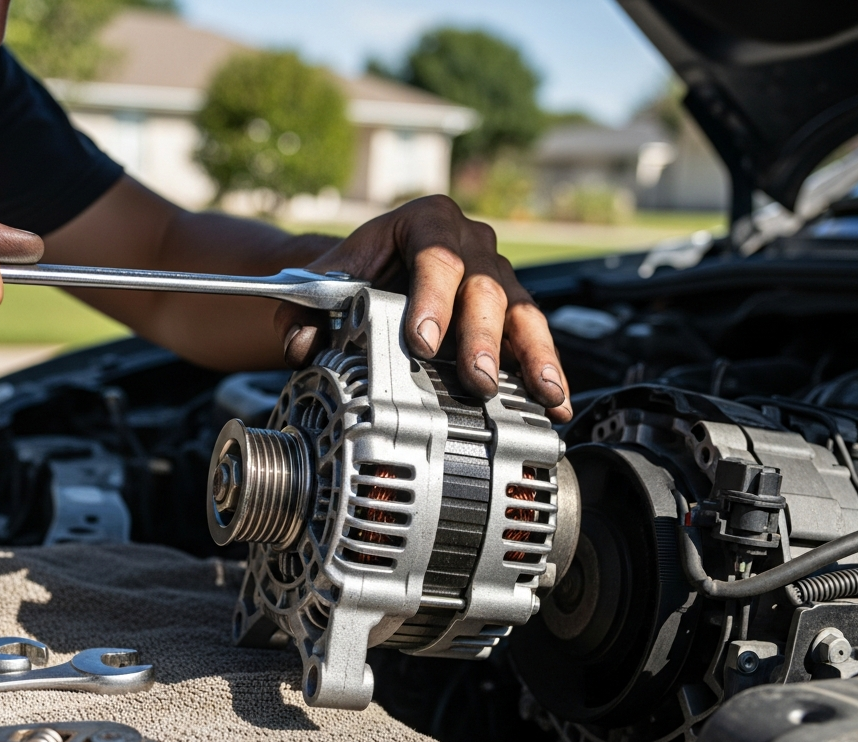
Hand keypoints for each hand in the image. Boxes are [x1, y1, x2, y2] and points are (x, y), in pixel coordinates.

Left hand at [275, 195, 571, 421]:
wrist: (366, 276)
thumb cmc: (350, 274)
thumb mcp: (321, 286)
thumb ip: (303, 312)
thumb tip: (300, 344)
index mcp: (426, 221)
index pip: (434, 255)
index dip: (432, 298)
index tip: (422, 341)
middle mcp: (470, 242)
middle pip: (484, 286)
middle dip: (481, 337)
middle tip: (476, 380)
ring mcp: (496, 276)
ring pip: (520, 312)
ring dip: (532, 356)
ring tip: (543, 393)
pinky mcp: (510, 313)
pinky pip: (532, 339)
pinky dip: (544, 372)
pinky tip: (556, 404)